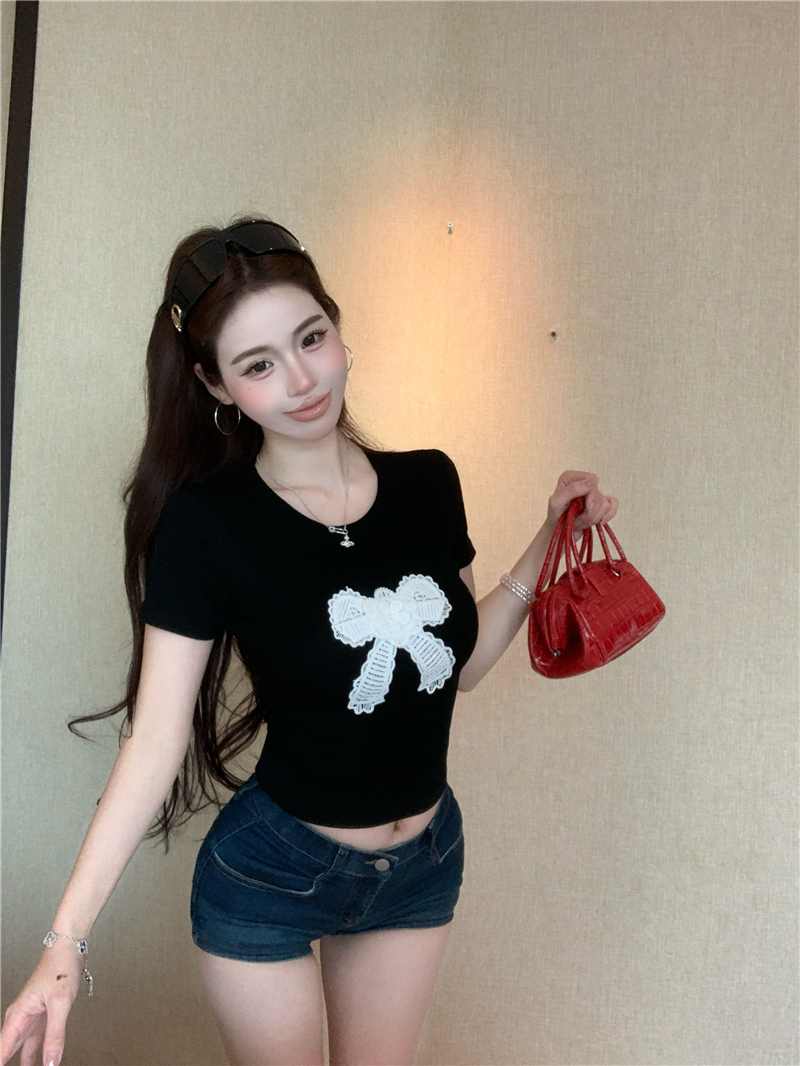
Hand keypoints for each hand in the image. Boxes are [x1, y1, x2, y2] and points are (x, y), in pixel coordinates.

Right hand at [1, 942, 79, 1065]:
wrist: (69, 949)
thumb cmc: (60, 967)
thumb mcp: (60, 1003)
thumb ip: (55, 1034)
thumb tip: (50, 1063)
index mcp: (17, 1016)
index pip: (0, 1052)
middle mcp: (20, 1019)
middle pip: (6, 1053)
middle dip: (6, 1065)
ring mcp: (30, 1019)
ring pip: (19, 1051)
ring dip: (21, 1065)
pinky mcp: (42, 1018)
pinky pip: (34, 1043)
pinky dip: (35, 1056)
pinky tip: (42, 1065)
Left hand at [546, 470, 617, 536]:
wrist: (559, 532)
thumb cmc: (555, 516)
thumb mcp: (557, 502)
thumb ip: (573, 489)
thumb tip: (594, 480)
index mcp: (571, 477)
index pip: (591, 480)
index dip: (590, 496)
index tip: (581, 508)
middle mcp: (583, 482)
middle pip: (598, 495)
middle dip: (589, 513)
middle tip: (576, 520)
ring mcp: (594, 493)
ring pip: (606, 505)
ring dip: (593, 518)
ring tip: (581, 523)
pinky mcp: (601, 504)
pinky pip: (613, 506)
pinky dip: (608, 516)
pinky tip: (599, 522)